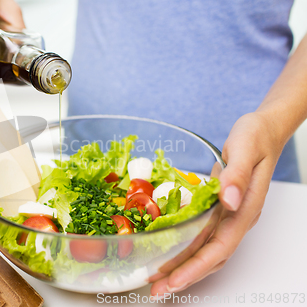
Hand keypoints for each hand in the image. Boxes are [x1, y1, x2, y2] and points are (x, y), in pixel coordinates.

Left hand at [150, 112, 284, 295]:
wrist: (264, 130)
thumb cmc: (256, 137)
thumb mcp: (246, 148)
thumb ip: (237, 175)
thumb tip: (230, 201)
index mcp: (244, 210)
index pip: (219, 248)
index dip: (195, 268)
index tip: (173, 281)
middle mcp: (236, 218)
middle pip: (209, 257)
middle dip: (183, 276)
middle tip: (155, 290)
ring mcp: (229, 215)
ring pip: (205, 249)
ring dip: (182, 265)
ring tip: (157, 277)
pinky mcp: (219, 208)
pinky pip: (201, 234)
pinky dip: (184, 246)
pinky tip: (167, 247)